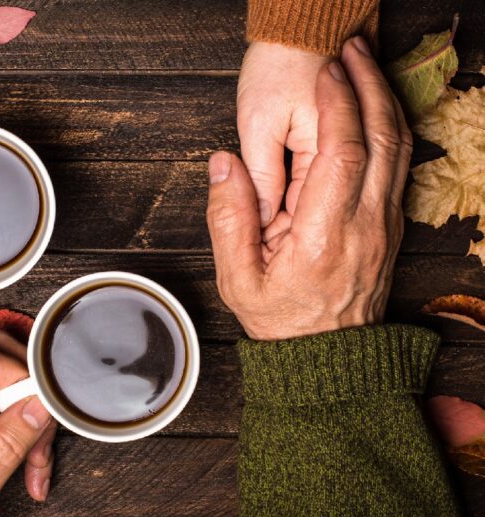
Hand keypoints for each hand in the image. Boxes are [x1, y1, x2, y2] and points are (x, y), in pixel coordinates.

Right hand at [207, 37, 410, 340]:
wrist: (326, 359)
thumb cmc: (280, 320)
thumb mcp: (237, 280)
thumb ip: (227, 219)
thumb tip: (222, 164)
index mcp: (323, 238)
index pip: (342, 155)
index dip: (337, 105)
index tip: (326, 73)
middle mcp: (365, 227)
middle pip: (381, 140)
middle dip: (368, 85)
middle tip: (351, 50)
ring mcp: (384, 227)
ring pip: (398, 150)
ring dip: (384, 101)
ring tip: (364, 66)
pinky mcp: (389, 227)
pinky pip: (399, 167)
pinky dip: (390, 128)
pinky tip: (374, 107)